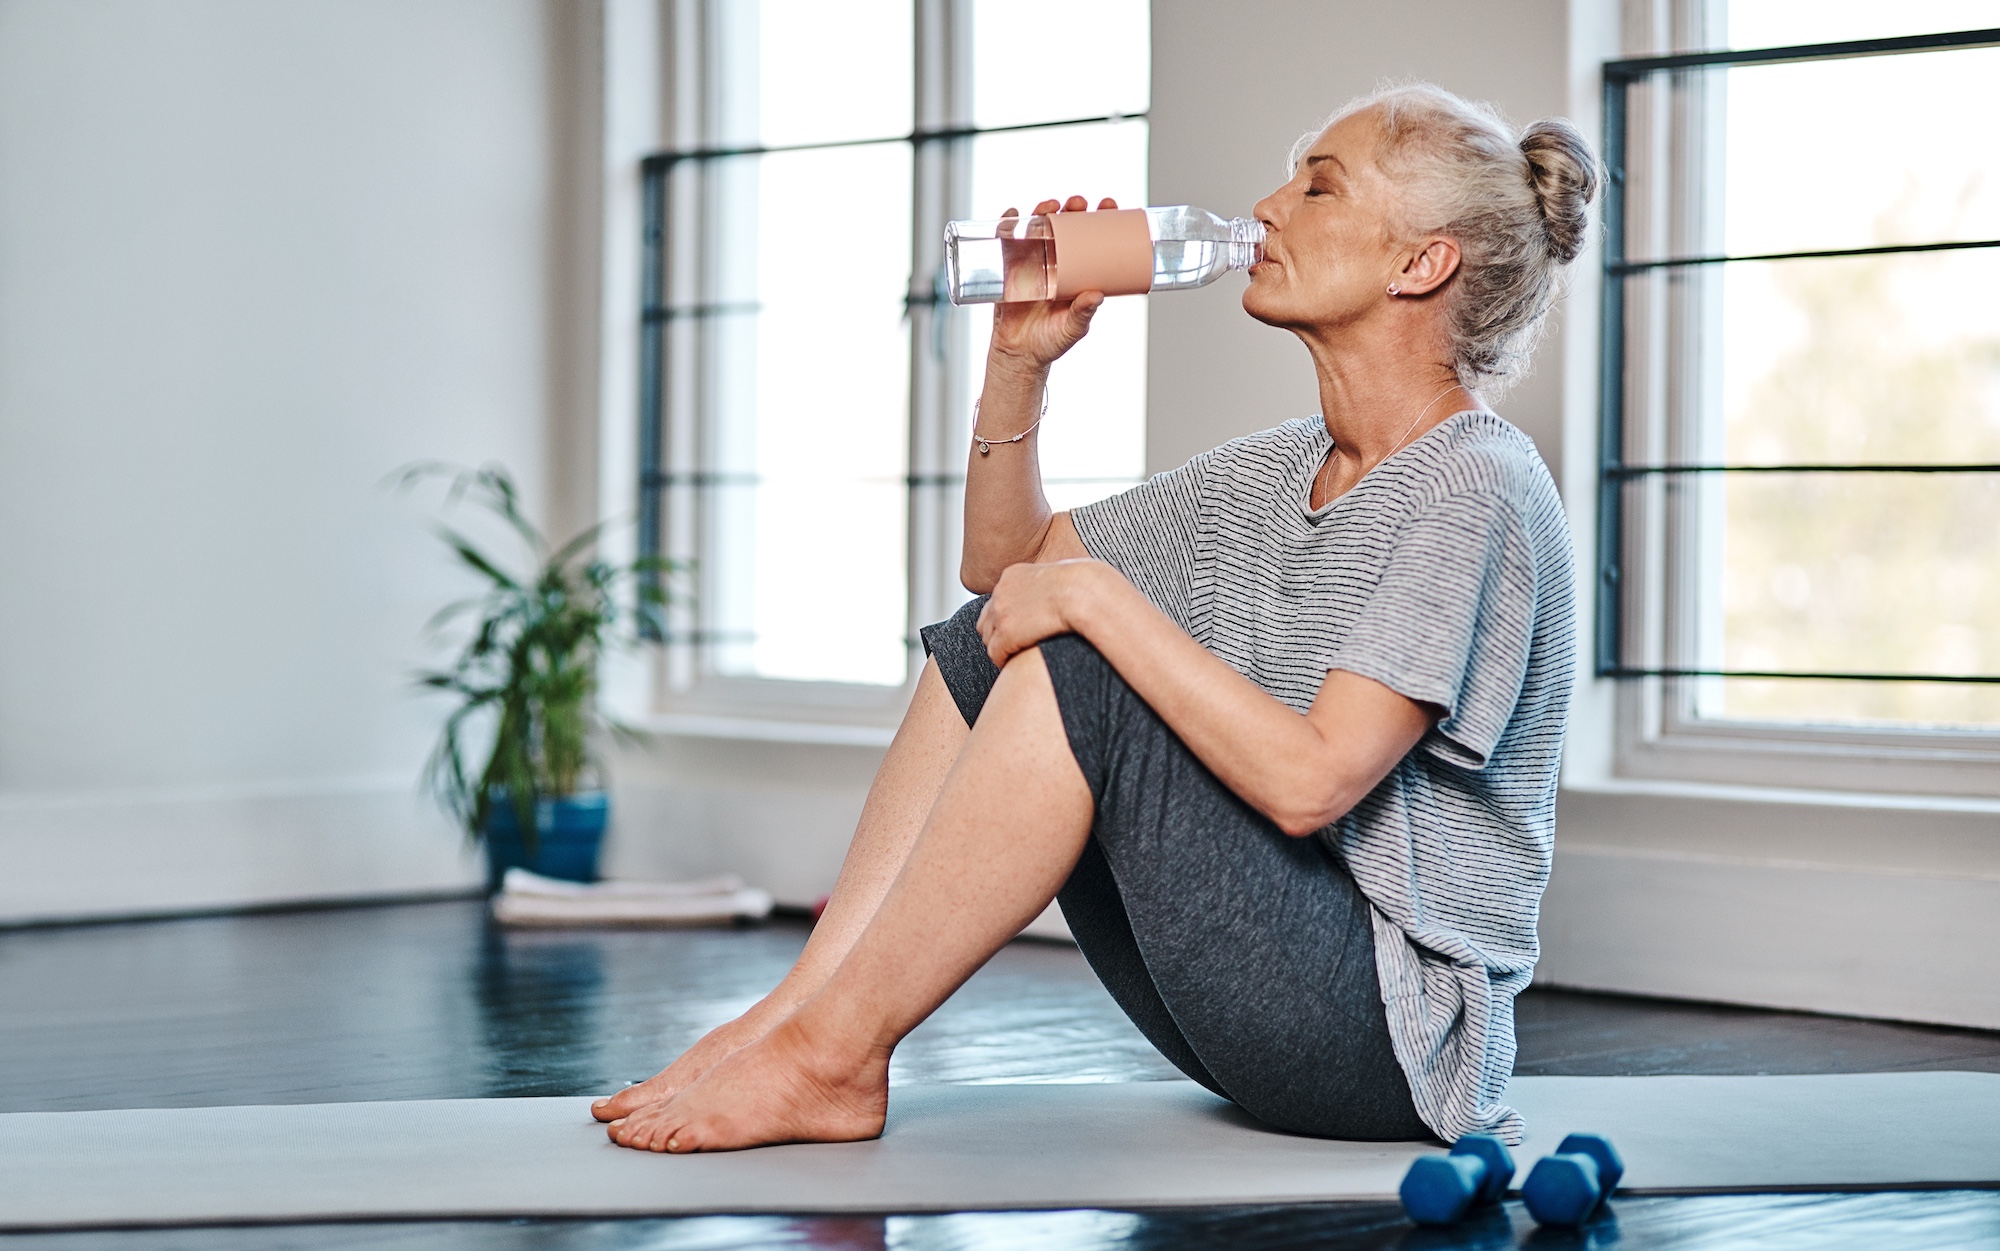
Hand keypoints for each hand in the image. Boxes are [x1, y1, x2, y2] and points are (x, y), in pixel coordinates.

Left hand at [976, 558, 1109, 665]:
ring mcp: (1000, 612)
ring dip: (1000, 649)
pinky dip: (1003, 660)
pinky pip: (995, 653)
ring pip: (988, 638)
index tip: (1019, 629)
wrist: (1083, 593)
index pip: (997, 600)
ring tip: (1015, 657)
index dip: (1005, 617)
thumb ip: (1049, 585)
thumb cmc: (1084, 586)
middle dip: (997, 634)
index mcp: (1012, 575)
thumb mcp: (1060, 576)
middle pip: (986, 619)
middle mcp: (1001, 592)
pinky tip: (1015, 664)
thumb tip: (1059, 594)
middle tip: (1014, 646)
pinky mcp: (1006, 633)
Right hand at [987, 196, 1118, 376]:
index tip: (1108, 205)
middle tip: (1078, 203)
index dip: (1100, 220)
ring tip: (1050, 206)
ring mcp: (1031, 263)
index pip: (1091, 239)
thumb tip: (1097, 295)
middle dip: (1072, 210)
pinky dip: (1007, 224)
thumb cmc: (1050, 342)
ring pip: (1038, 229)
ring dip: (1043, 211)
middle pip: (1065, 227)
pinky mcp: (1008, 268)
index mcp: (1076, 272)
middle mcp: (1055, 262)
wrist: (1018, 355)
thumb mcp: (1072, 329)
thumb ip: (1083, 313)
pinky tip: (1012, 214)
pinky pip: (1006, 242)